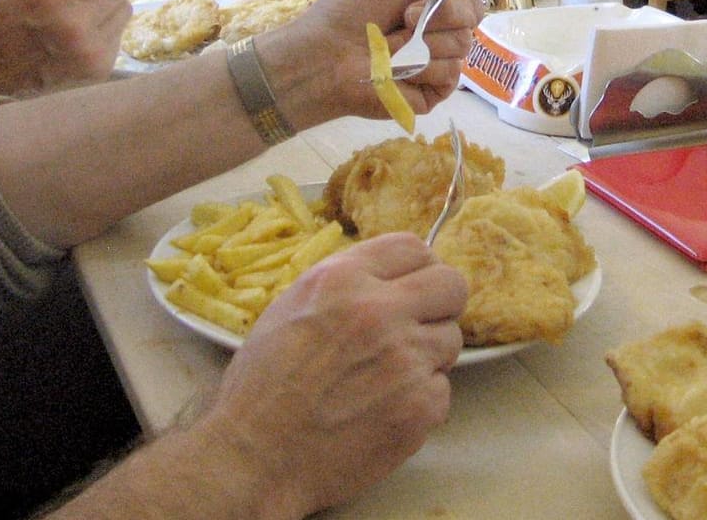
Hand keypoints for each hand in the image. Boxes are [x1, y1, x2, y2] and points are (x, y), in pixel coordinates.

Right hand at [194, 234, 465, 518]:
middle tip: (419, 327)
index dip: (418, 268)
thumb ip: (343, 288)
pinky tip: (383, 412)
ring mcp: (406, 359)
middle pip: (451, 285)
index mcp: (342, 280)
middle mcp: (379, 311)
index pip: (414, 247)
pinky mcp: (422, 405)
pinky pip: (441, 389)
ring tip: (385, 379)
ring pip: (450, 340)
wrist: (254, 459)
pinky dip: (420, 401)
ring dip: (427, 357)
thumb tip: (385, 280)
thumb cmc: (261, 389)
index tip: (413, 287)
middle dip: (440, 304)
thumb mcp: (289, 310)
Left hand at [254, 0, 487, 129]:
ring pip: (464, 44)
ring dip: (428, 42)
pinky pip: (452, 74)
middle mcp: (441, 22)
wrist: (326, 56)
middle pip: (475, 11)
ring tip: (394, 44)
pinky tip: (399, 68)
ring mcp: (440, 56)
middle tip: (408, 15)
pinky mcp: (436, 87)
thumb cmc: (350, 7)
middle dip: (447, 12)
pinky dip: (424, 68)